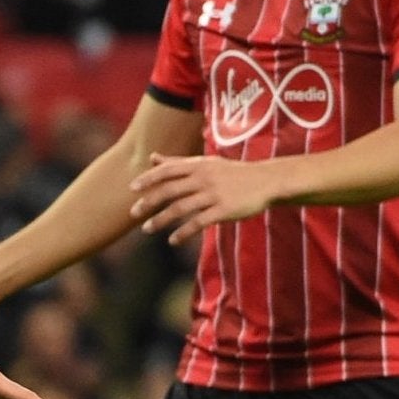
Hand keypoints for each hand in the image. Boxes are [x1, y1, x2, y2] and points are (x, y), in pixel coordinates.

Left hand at [129, 155, 277, 244]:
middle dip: (149, 202)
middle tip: (133, 213)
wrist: (266, 181)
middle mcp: (204, 178)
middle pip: (170, 190)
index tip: (132, 189)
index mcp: (199, 165)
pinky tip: (172, 241)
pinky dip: (183, 233)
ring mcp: (214, 194)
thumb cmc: (233, 173)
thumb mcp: (206, 163)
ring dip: (161, 220)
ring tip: (147, 229)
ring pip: (181, 208)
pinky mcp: (224, 210)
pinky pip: (198, 223)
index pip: (168, 170)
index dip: (149, 179)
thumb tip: (152, 157)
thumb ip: (178, 162)